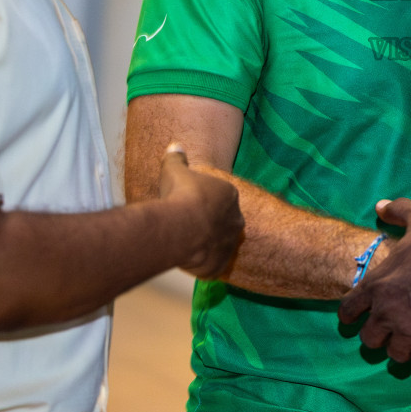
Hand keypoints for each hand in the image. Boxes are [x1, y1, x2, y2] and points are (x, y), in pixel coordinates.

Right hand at [158, 147, 242, 278]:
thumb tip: (175, 146)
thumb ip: (176, 158)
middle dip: (208, 223)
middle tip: (187, 225)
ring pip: (218, 244)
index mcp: (230, 195)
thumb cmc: (180, 195)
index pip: (220, 198)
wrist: (179, 228)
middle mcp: (236, 219)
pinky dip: (201, 263)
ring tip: (184, 242)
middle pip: (223, 221)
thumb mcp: (174, 170)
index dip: (203, 201)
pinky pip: (212, 264)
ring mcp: (229, 244)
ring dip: (205, 244)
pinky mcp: (220, 265)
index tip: (188, 203)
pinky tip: (185, 258)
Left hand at [338, 197, 410, 371]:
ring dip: (405, 349)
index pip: (349, 310)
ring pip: (397, 355)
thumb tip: (380, 205)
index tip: (358, 317)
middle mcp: (387, 313)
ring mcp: (410, 331)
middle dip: (381, 335)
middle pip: (370, 339)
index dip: (353, 314)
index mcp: (378, 285)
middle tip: (393, 329)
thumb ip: (399, 212)